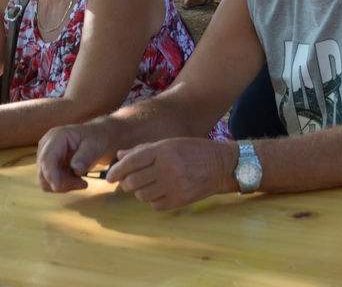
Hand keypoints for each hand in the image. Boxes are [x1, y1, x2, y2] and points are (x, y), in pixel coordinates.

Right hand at [37, 124, 114, 192]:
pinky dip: (63, 186)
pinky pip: (50, 183)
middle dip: (62, 182)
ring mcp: (45, 157)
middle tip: (83, 184)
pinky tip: (77, 181)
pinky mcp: (48, 167)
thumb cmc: (97, 137)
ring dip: (64, 186)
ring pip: (45, 181)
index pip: (47, 158)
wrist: (98, 137)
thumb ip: (86, 156)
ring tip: (82, 182)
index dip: (50, 174)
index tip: (57, 187)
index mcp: (56, 136)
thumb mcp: (95, 144)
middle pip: (44, 172)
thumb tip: (76, 170)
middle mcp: (46, 147)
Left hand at [106, 138, 234, 210]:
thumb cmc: (195, 151)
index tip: (110, 176)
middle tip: (130, 181)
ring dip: (142, 191)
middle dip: (127, 183)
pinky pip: (155, 205)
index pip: (131, 162)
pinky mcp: (180, 199)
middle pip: (133, 182)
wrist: (223, 165)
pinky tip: (163, 192)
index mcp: (165, 150)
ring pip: (142, 195)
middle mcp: (168, 167)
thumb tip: (120, 156)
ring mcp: (175, 185)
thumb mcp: (172, 143)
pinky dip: (155, 200)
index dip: (116, 171)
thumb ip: (145, 149)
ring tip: (151, 185)